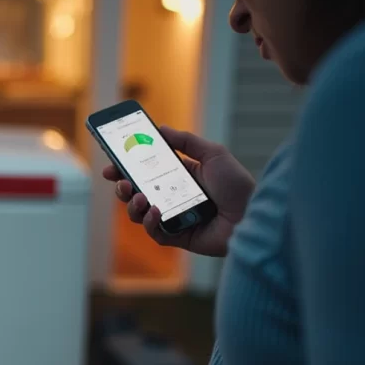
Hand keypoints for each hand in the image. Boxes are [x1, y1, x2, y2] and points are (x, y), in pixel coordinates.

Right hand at [102, 126, 255, 256]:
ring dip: (131, 204)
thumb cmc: (237, 185)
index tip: (112, 162)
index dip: (126, 167)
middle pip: (136, 192)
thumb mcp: (213, 154)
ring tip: (138, 198)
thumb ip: (186, 141)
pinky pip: (154, 231)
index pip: (146, 171)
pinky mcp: (177, 236)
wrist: (253, 215)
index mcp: (179, 176)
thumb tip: (161, 128)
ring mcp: (173, 217)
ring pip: (139, 213)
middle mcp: (173, 197)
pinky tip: (155, 212)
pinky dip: (149, 222)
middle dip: (122, 186)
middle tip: (119, 181)